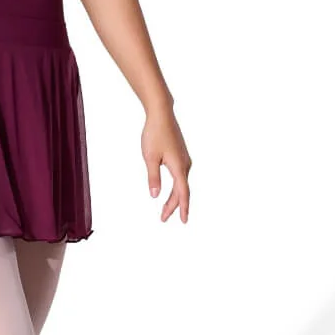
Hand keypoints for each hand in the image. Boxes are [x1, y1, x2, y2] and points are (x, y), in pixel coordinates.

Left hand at [142, 106, 190, 222]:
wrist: (161, 114)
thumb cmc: (154, 134)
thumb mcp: (150, 158)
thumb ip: (153, 178)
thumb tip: (154, 196)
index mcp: (179, 167)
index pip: (182, 193)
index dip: (182, 208)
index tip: (182, 221)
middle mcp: (185, 164)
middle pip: (181, 191)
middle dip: (173, 206)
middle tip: (163, 218)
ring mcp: (184, 160)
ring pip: (181, 184)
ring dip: (174, 197)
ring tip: (165, 209)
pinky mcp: (181, 155)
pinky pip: (180, 176)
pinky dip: (176, 187)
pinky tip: (172, 190)